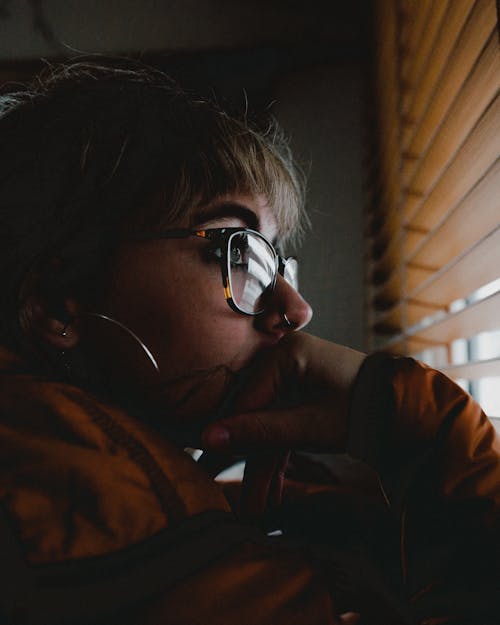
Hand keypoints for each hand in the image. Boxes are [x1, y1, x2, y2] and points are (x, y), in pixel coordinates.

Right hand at [201, 333, 365, 515]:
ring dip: (266, 467)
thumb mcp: (309, 426)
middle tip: (233, 494)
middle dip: (250, 461)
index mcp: (287, 354)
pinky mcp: (305, 396)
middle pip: (257, 415)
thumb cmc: (361, 410)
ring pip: (270, 426)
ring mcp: (296, 379)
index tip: (206, 460)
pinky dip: (281, 457)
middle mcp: (287, 360)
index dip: (229, 432)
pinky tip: (272, 493)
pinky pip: (285, 427)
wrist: (406, 412)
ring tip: (258, 508)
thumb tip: (209, 438)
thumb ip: (260, 432)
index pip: (246, 397)